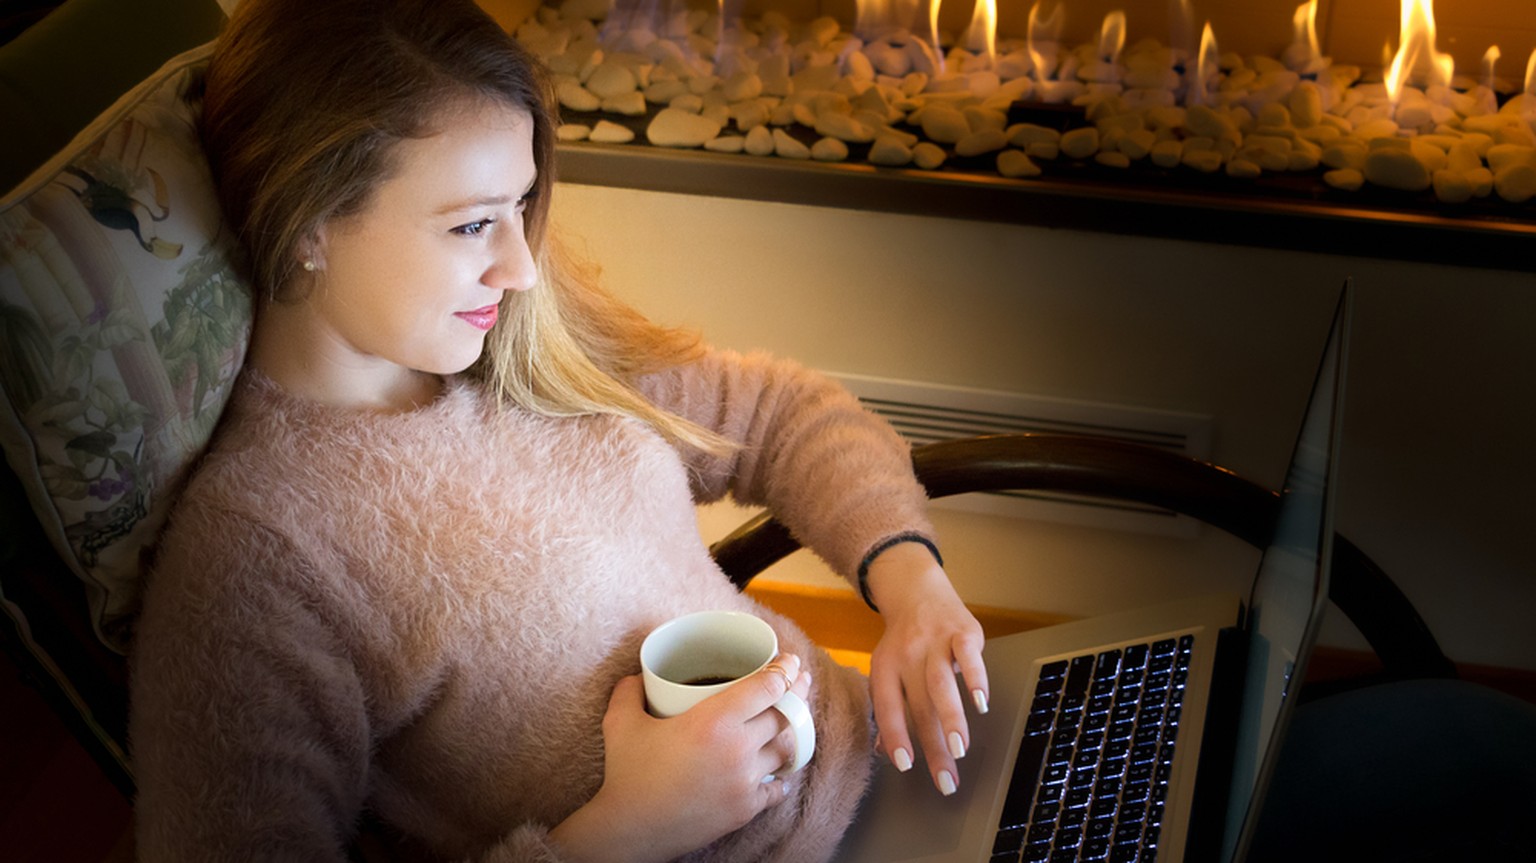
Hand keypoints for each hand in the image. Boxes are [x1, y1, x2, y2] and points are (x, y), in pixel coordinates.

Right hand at [548, 654, 811, 862]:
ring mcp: (745, 781)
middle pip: (784, 714)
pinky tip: (775, 770)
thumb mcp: (620, 723)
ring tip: (789, 723)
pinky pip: (777, 786)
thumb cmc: (627, 774)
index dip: (785, 670)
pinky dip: (779, 776)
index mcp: (714, 720)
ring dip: (788, 734)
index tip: (790, 662)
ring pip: (785, 749)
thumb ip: (629, 691)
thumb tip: (638, 676)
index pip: (768, 687)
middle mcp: (738, 748)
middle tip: (799, 682)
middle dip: (796, 694)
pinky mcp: (746, 808)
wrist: (632, 830)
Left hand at [865, 542, 988, 796]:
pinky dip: (975, 679)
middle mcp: (908, 655)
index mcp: (885, 667)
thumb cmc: (904, 642)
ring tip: (960, 749)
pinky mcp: (963, 631)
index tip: (905, 766)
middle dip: (933, 746)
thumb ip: (889, 710)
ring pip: (941, 683)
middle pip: (920, 705)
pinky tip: (981, 704)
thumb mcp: (888, 670)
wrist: (917, 590)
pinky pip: (968, 656)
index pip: (887, 707)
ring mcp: (936, 641)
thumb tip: (887, 753)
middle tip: (946, 780)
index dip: (895, 735)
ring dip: (952, 718)